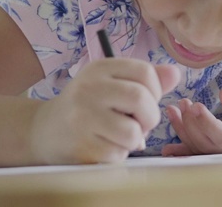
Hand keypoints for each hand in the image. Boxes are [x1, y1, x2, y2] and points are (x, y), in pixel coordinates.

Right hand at [30, 59, 179, 163]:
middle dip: (150, 117)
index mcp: (100, 68)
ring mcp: (83, 117)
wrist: (45, 130)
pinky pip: (118, 153)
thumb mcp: (111, 83)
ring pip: (133, 132)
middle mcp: (89, 88)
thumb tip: (175, 73)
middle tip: (141, 123)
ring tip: (120, 135)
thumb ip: (145, 79)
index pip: (145, 72)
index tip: (146, 100)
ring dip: (135, 139)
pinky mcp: (81, 144)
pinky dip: (118, 153)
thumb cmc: (87, 105)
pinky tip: (104, 145)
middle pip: (141, 99)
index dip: (155, 90)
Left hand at [162, 84, 221, 155]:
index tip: (197, 105)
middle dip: (191, 124)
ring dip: (183, 129)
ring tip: (173, 108)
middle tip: (184, 102)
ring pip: (199, 148)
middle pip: (207, 144)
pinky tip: (166, 148)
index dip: (207, 124)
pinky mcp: (217, 148)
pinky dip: (181, 146)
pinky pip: (197, 150)